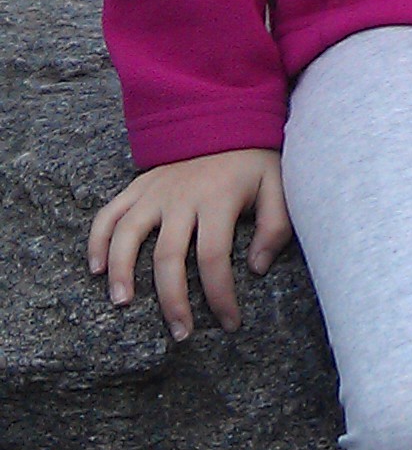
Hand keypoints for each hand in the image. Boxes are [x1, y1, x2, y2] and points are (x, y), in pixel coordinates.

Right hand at [88, 149, 290, 341]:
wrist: (228, 116)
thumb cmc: (254, 161)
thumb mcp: (277, 187)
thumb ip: (275, 228)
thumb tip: (256, 268)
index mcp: (218, 198)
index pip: (214, 258)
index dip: (220, 297)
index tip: (229, 322)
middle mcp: (181, 196)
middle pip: (168, 257)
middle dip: (172, 301)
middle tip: (180, 333)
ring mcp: (155, 189)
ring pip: (128, 234)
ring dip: (121, 271)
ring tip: (123, 303)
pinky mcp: (140, 185)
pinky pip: (110, 212)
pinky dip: (98, 239)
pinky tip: (96, 268)